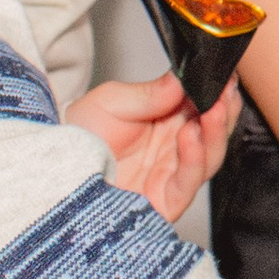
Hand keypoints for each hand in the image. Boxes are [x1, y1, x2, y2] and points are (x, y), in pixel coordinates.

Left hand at [63, 73, 236, 223]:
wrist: (51, 171)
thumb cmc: (78, 136)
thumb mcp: (112, 102)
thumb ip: (149, 93)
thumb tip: (183, 80)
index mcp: (167, 123)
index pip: (204, 108)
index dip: (219, 93)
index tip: (226, 75)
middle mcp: (174, 150)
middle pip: (213, 134)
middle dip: (225, 112)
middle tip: (227, 92)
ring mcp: (170, 177)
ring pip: (209, 158)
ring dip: (215, 133)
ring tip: (214, 110)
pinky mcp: (163, 203)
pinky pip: (187, 183)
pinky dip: (194, 159)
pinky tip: (191, 137)